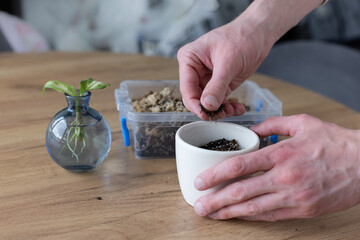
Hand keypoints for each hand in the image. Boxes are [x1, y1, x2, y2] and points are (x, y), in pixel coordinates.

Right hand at [177, 14, 272, 119]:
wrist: (258, 34)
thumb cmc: (241, 38)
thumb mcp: (228, 63)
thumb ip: (216, 86)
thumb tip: (207, 106)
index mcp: (189, 59)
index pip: (187, 88)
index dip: (195, 104)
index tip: (206, 114)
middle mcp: (194, 70)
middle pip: (196, 98)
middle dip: (209, 108)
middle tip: (222, 115)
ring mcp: (207, 78)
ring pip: (208, 102)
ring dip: (220, 110)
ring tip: (233, 110)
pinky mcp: (219, 84)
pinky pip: (219, 101)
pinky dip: (228, 107)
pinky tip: (238, 108)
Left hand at [193, 114, 359, 220]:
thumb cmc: (334, 142)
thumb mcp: (302, 123)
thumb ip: (272, 124)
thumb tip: (250, 131)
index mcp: (282, 152)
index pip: (239, 166)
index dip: (216, 175)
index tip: (200, 181)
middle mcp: (285, 176)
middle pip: (241, 191)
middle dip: (216, 200)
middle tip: (198, 206)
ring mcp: (294, 196)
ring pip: (254, 208)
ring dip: (229, 213)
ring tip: (211, 215)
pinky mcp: (303, 210)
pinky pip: (271, 216)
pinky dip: (251, 216)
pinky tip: (238, 216)